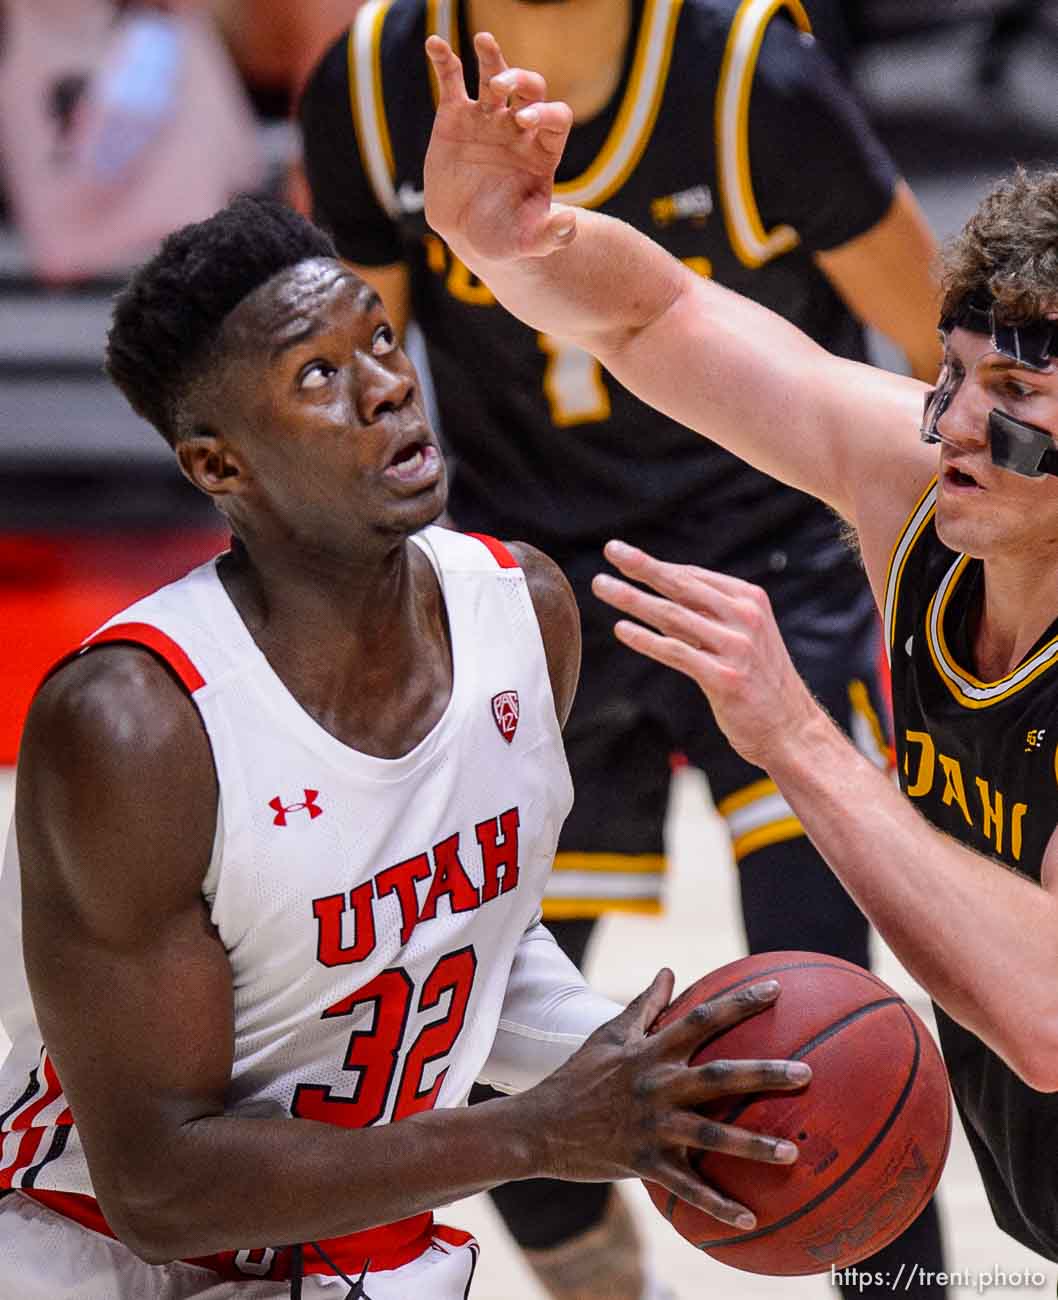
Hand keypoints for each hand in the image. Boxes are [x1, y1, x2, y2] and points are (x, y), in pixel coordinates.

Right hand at [424, 31, 576, 260]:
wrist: (467, 234)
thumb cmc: (504, 237)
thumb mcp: (529, 242)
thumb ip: (552, 235)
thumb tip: (570, 224)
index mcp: (543, 150)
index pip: (556, 118)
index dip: (545, 113)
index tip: (526, 121)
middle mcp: (518, 127)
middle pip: (531, 88)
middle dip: (521, 80)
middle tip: (502, 87)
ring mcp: (487, 118)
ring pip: (494, 75)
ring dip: (492, 57)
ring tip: (484, 42)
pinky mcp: (455, 117)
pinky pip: (452, 80)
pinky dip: (444, 60)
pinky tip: (435, 43)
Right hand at [524, 969, 810, 1229]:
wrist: (541, 1126)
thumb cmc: (579, 1074)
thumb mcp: (610, 1033)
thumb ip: (646, 1004)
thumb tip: (670, 970)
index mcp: (651, 1051)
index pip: (702, 1019)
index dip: (740, 1003)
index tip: (776, 990)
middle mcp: (656, 1085)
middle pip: (717, 1076)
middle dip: (763, 1074)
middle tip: (806, 1073)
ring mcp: (651, 1126)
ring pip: (709, 1135)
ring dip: (751, 1144)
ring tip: (791, 1153)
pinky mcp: (643, 1162)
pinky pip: (685, 1188)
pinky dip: (716, 1204)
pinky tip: (749, 1218)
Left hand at [592, 540, 820, 768]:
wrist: (791, 728)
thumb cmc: (760, 683)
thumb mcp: (741, 637)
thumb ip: (704, 618)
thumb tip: (656, 600)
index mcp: (750, 600)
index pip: (693, 576)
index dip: (655, 565)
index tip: (623, 554)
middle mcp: (745, 617)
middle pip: (681, 585)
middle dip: (641, 566)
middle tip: (611, 550)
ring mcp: (737, 647)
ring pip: (673, 615)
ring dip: (632, 599)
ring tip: (602, 587)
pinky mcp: (725, 677)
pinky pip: (676, 652)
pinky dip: (646, 639)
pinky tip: (622, 629)